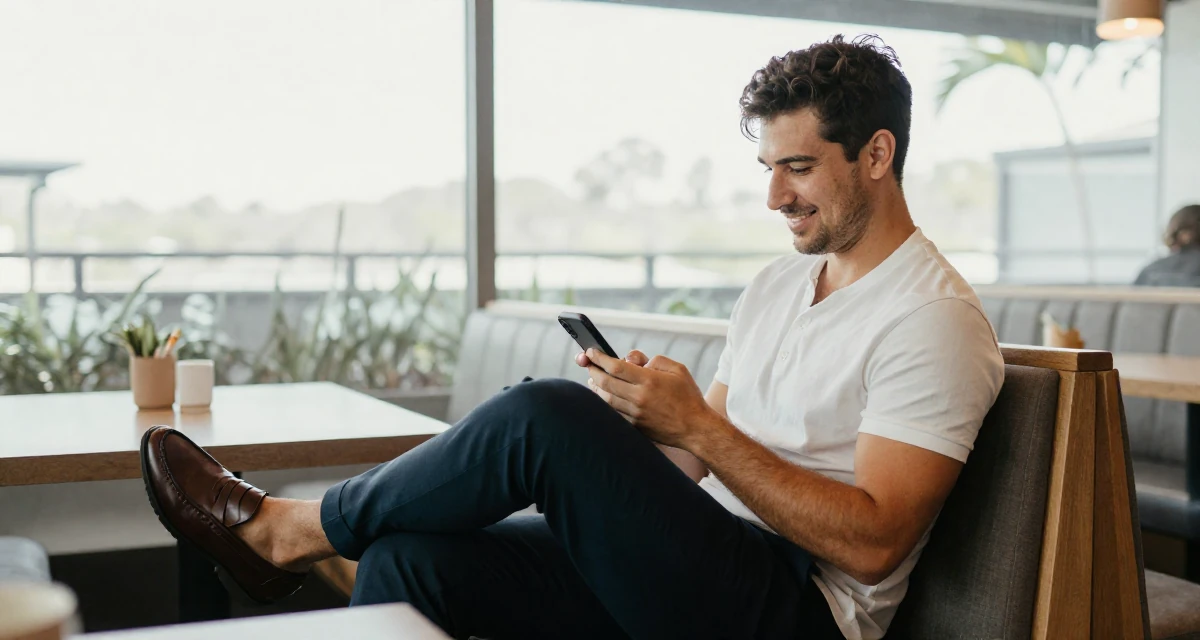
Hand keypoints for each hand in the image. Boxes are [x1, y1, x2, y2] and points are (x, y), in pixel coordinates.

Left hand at [583, 348, 721, 449]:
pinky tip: (603, 395)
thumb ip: (654, 360)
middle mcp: (639, 397)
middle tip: (587, 363)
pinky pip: (612, 412)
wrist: (695, 428)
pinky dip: (604, 402)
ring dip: (595, 387)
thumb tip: (633, 360)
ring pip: (605, 398)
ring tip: (593, 378)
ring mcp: (635, 414)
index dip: (599, 358)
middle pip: (605, 382)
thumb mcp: (677, 369)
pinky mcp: (634, 425)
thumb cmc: (688, 396)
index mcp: (649, 380)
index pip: (615, 366)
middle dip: (592, 370)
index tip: (590, 352)